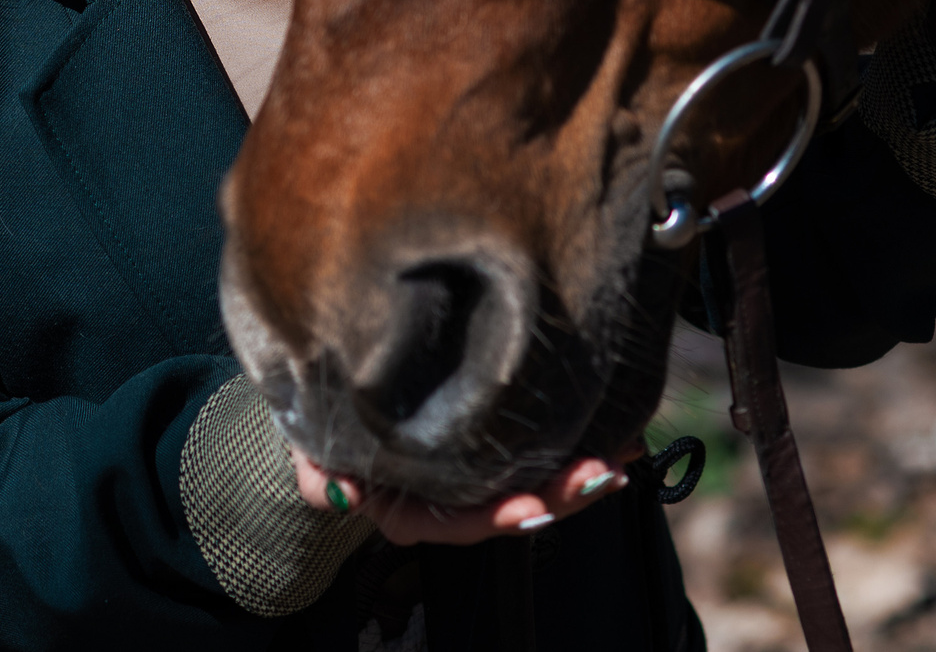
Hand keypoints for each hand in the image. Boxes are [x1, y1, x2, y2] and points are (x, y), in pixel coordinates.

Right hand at [289, 443, 638, 545]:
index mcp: (411, 512)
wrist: (330, 413)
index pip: (462, 522)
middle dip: (562, 493)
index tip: (532, 506)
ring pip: (536, 483)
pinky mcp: (496, 446)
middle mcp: (451, 501)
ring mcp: (477, 476)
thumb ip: (322, 477)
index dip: (498, 516)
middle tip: (603, 470)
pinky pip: (541, 453)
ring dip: (581, 470)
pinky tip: (615, 430)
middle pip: (513, 505)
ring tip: (623, 450)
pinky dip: (577, 443)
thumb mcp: (312, 456)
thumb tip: (342, 492)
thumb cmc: (322, 435)